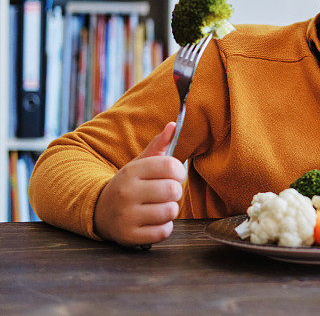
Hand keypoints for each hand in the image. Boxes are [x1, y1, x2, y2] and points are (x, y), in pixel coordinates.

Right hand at [94, 122, 186, 246]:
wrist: (98, 211)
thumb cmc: (128, 185)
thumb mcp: (139, 164)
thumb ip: (158, 145)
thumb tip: (173, 125)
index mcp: (131, 171)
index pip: (170, 165)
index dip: (179, 170)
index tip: (175, 174)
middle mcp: (127, 193)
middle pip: (173, 190)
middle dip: (175, 191)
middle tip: (166, 192)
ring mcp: (126, 216)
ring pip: (170, 211)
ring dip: (170, 210)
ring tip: (159, 206)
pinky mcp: (129, 236)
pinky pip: (164, 232)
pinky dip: (164, 227)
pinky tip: (153, 220)